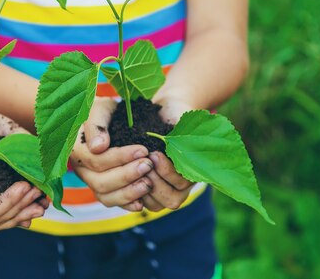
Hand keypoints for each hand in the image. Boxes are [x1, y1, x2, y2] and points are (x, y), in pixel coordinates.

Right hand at [70, 97, 152, 211]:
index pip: (97, 161)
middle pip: (100, 182)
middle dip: (127, 175)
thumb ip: (96, 125)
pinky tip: (142, 200)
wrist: (111, 120)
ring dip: (129, 192)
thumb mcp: (100, 109)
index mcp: (76, 149)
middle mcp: (81, 169)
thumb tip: (98, 147)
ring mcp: (91, 181)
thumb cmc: (106, 112)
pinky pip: (112, 202)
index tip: (142, 149)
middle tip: (148, 165)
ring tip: (149, 183)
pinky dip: (127, 203)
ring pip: (106, 197)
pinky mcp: (104, 190)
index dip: (120, 158)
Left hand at [140, 97, 193, 211]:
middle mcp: (182, 188)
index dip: (168, 172)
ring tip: (133, 167)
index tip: (154, 154)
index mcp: (194, 172)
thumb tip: (177, 149)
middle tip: (142, 162)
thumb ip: (183, 137)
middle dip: (155, 182)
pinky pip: (142, 202)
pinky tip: (125, 175)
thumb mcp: (182, 123)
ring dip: (143, 187)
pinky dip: (132, 191)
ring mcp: (166, 192)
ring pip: (156, 205)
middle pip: (171, 200)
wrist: (164, 115)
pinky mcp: (149, 193)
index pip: (183, 184)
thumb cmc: (175, 117)